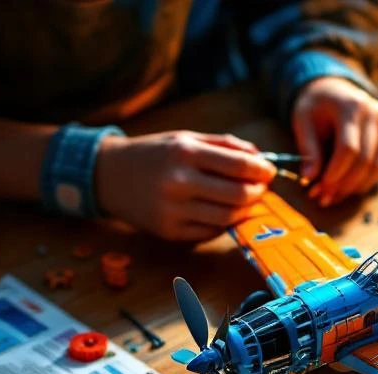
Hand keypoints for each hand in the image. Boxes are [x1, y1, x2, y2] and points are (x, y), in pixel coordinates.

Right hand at [95, 132, 276, 240]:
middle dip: (258, 193)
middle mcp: (179, 182)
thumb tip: (260, 159)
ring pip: (227, 217)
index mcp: (185, 152)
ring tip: (247, 201)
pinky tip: (224, 212)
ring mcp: (173, 210)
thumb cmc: (154, 154)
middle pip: (238, 195)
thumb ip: (224, 145)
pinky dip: (224, 223)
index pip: (239, 166)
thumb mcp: (185, 138)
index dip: (262, 171)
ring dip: (245, 211)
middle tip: (261, 189)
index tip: (269, 172)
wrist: (108, 175)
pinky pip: (210, 231)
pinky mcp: (169, 231)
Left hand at [292, 77, 377, 206]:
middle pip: (365, 160)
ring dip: (355, 187)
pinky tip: (350, 185)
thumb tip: (309, 179)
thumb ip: (309, 150)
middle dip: (344, 185)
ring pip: (377, 166)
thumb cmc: (316, 107)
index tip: (320, 189)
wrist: (334, 90)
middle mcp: (376, 114)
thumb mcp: (303, 122)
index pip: (349, 148)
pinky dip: (368, 179)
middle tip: (324, 199)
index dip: (336, 173)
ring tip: (334, 196)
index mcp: (352, 106)